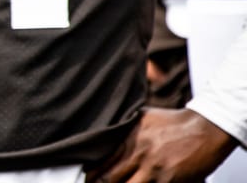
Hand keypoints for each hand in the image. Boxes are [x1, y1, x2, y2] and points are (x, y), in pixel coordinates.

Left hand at [85, 108, 236, 182]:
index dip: (91, 175)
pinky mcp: (170, 181)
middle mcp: (139, 156)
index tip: (88, 177)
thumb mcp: (142, 117)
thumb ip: (124, 127)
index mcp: (129, 140)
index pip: (102, 164)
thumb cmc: (174, 121)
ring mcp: (155, 171)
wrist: (205, 129)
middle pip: (110, 180)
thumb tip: (105, 131)